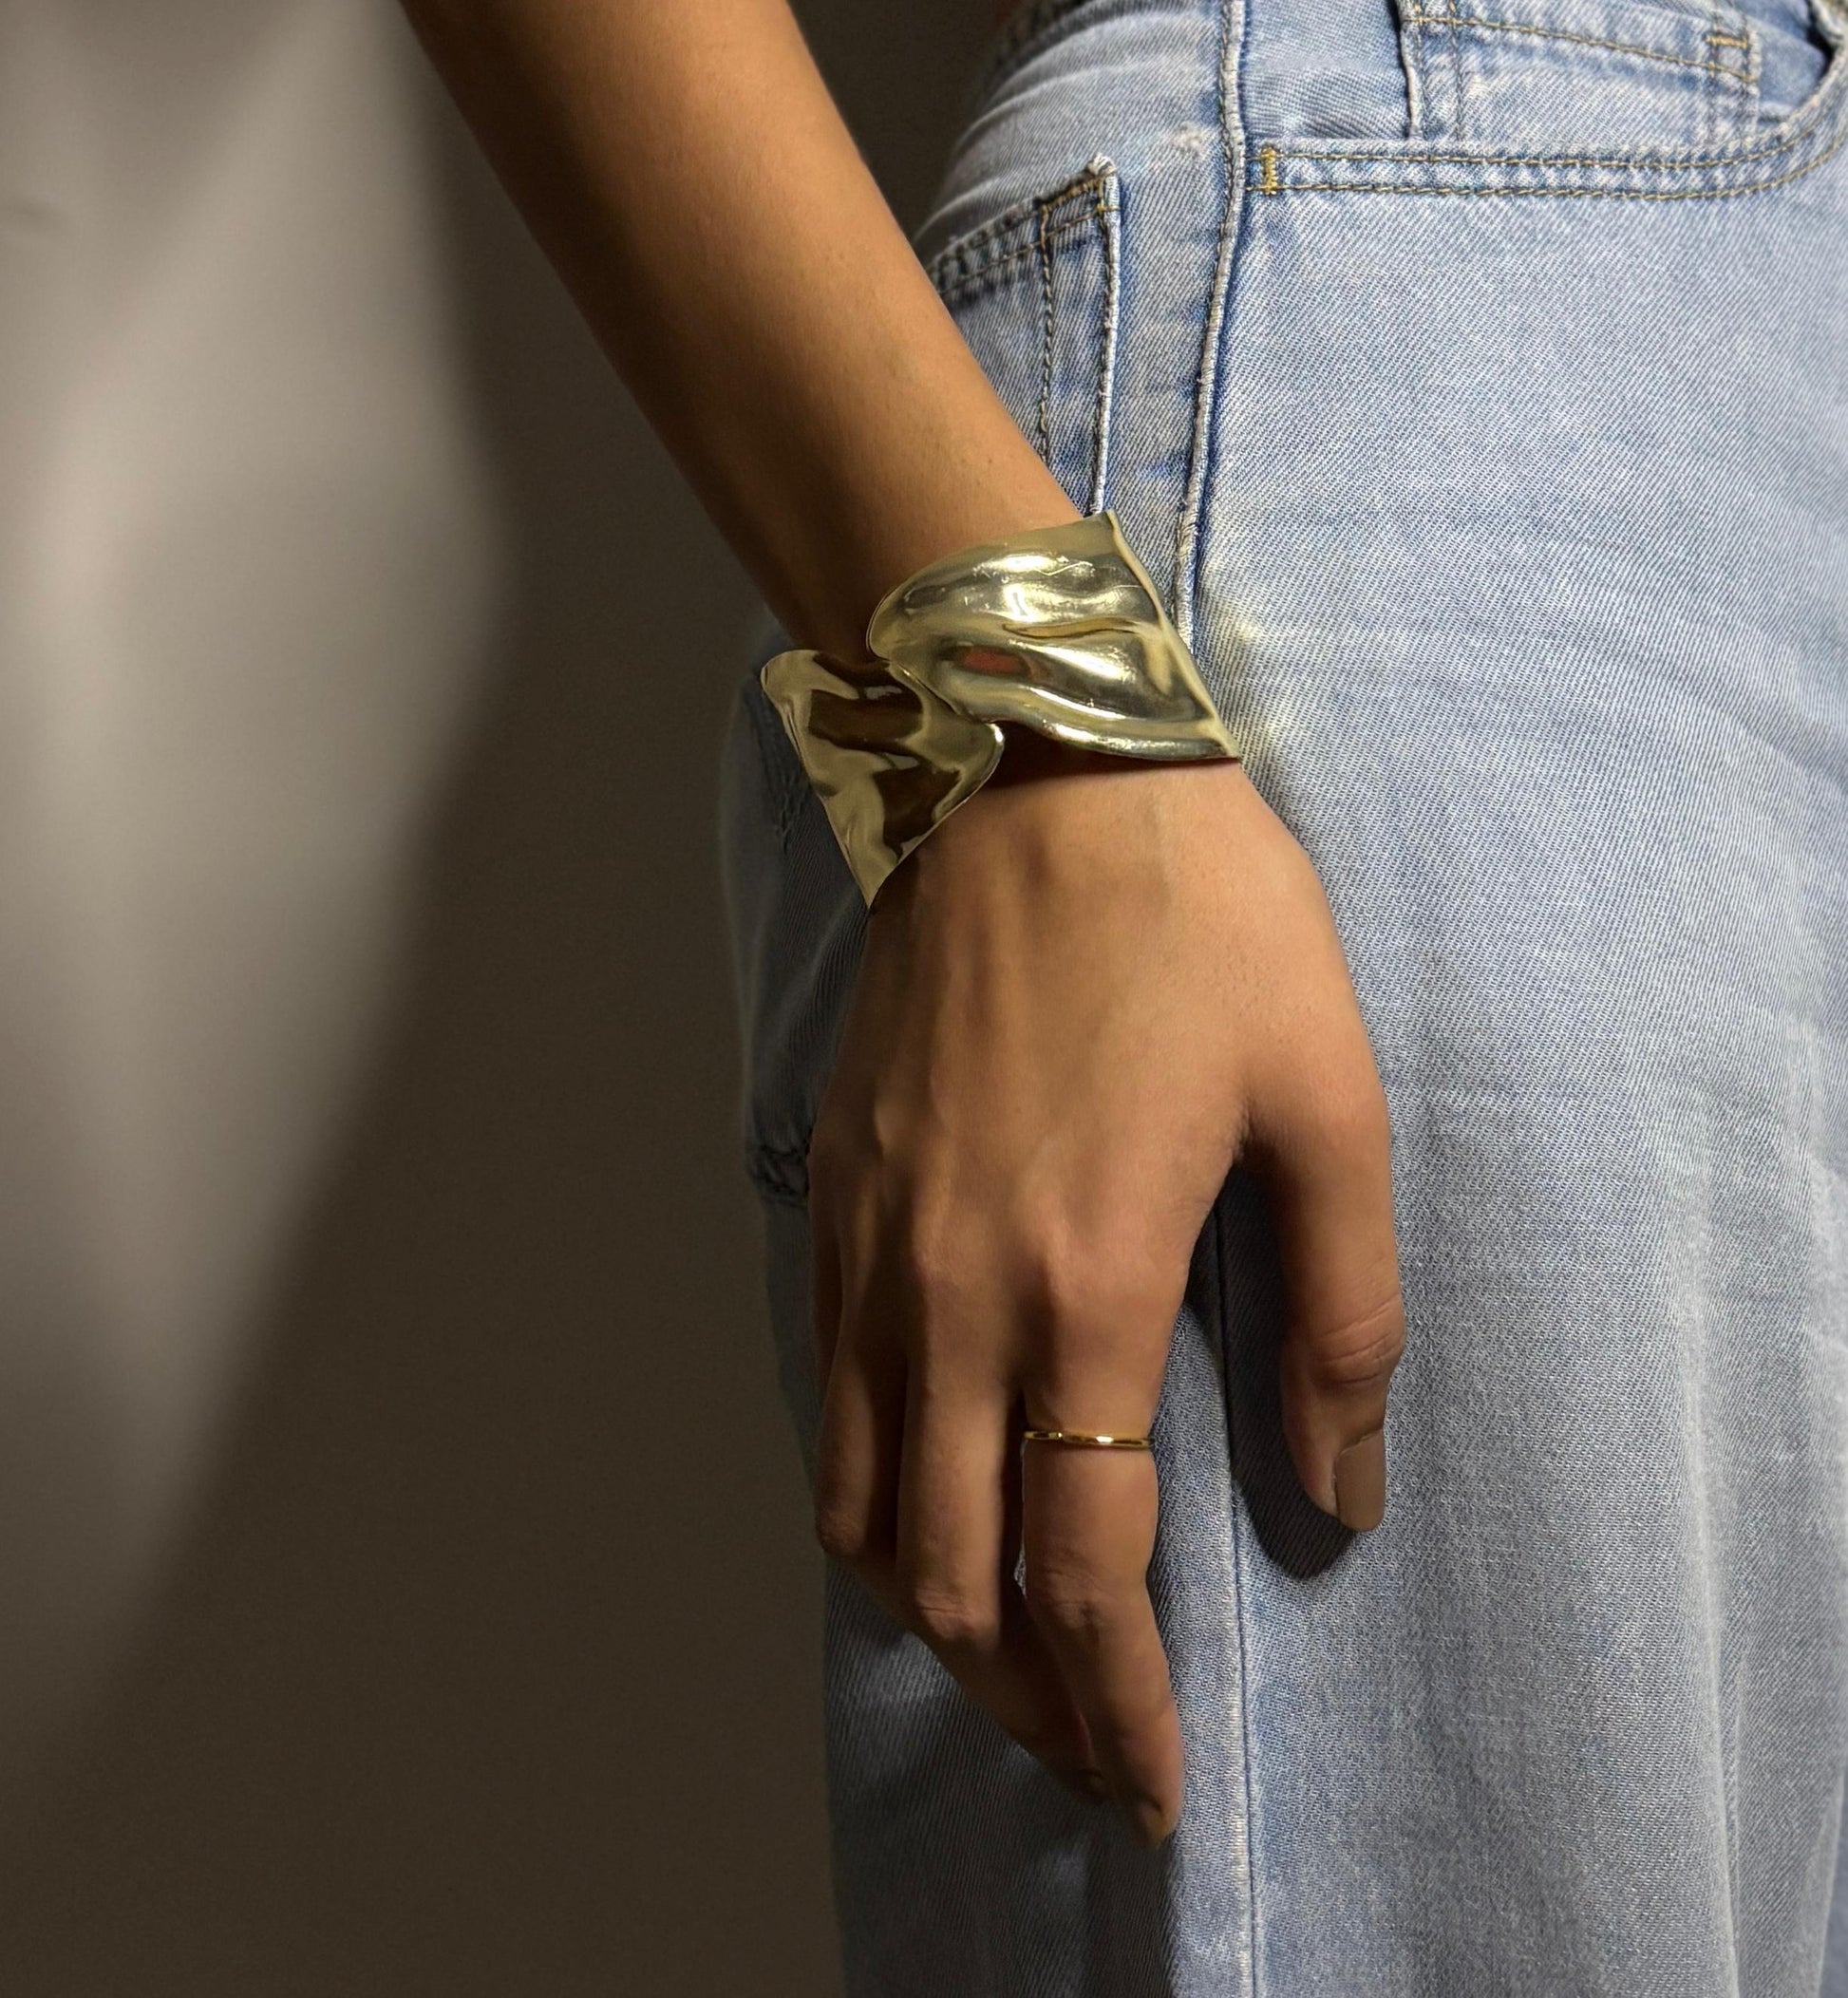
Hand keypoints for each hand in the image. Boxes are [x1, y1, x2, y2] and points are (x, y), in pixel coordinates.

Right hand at [805, 727, 1404, 1844]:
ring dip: (927, 1609)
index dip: (1118, 1701)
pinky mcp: (828, 1194)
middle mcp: (946, 1297)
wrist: (1030, 773)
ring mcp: (867, 1248)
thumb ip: (1341, 1315)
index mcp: (1083, 1284)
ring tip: (1004, 1651)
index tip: (1152, 1783)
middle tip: (1091, 1742)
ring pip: (855, 1506)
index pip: (1081, 1562)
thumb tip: (1342, 1486)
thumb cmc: (1200, 923)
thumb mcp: (1329, 1104)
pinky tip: (923, 1496)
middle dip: (1021, 1694)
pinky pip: (819, 1399)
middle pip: (945, 1573)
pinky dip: (865, 1495)